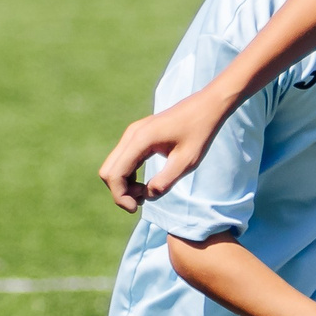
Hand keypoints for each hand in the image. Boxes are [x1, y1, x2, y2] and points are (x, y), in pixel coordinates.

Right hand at [100, 90, 227, 212]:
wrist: (206, 107)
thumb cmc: (200, 132)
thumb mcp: (187, 162)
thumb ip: (166, 181)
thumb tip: (147, 196)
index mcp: (140, 140)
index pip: (115, 173)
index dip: (120, 196)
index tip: (137, 208)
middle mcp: (131, 135)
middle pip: (108, 171)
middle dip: (120, 191)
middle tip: (143, 200)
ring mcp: (132, 134)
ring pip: (114, 167)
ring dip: (125, 185)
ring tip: (147, 193)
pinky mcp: (137, 137)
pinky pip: (124, 161)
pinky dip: (129, 176)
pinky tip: (146, 185)